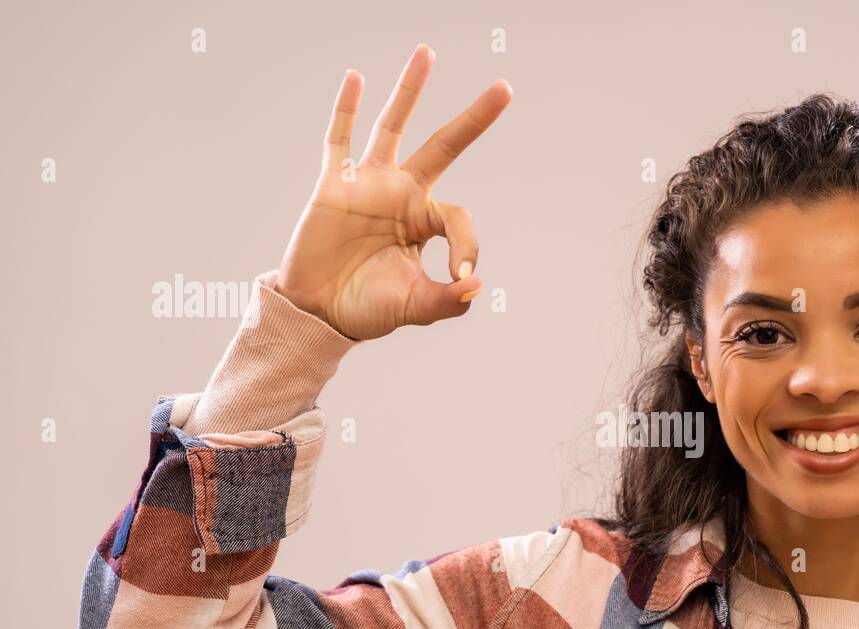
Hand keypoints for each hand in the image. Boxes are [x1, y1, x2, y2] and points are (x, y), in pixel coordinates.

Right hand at [274, 44, 510, 339]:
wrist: (320, 313)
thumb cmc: (369, 309)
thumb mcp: (416, 308)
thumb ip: (448, 300)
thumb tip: (475, 284)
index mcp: (426, 222)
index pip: (459, 219)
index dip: (467, 247)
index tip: (460, 276)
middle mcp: (403, 194)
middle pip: (445, 146)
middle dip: (474, 119)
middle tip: (505, 88)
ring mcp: (369, 184)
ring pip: (393, 126)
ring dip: (411, 90)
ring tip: (427, 52)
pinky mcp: (334, 185)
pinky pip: (339, 140)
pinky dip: (345, 109)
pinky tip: (356, 78)